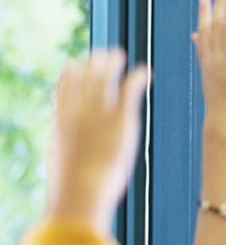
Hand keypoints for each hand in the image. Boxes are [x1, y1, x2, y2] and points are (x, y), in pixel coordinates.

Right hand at [47, 49, 150, 231]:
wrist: (83, 190)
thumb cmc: (73, 189)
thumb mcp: (65, 169)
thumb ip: (69, 159)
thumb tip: (68, 174)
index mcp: (61, 122)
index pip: (63, 89)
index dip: (71, 74)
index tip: (77, 65)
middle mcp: (78, 112)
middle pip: (84, 77)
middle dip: (92, 62)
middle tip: (102, 54)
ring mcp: (99, 113)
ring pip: (104, 77)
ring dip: (112, 63)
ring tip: (120, 55)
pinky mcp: (121, 118)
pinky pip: (129, 90)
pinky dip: (137, 77)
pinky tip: (145, 71)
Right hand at [193, 0, 225, 127]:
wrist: (223, 118)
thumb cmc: (218, 100)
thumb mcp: (208, 74)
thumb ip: (202, 51)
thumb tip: (195, 35)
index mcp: (207, 58)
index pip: (204, 30)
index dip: (204, 13)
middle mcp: (215, 55)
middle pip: (215, 24)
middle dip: (218, 4)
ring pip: (225, 28)